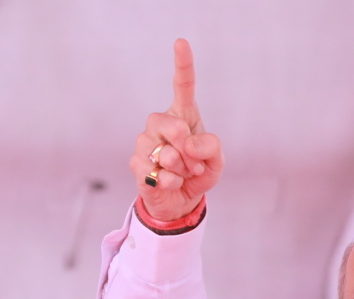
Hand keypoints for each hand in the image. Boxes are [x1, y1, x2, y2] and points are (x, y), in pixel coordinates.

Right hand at [130, 39, 222, 220]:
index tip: (181, 43)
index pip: (182, 86)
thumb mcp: (216, 161)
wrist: (181, 201)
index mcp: (182, 115)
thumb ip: (211, 146)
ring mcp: (145, 142)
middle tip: (194, 164)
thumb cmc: (198, 174)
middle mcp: (159, 124)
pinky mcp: (137, 164)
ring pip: (167, 154)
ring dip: (182, 170)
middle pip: (174, 126)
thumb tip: (188, 143)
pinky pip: (160, 173)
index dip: (182, 65)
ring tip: (181, 174)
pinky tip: (171, 183)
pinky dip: (172, 183)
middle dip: (189, 150)